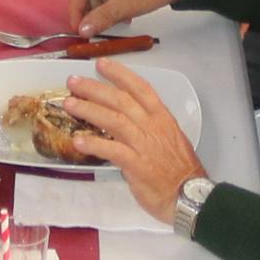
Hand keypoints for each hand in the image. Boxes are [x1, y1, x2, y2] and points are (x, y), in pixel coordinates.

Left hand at [56, 58, 202, 218]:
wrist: (189, 195)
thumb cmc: (180, 170)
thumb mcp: (170, 138)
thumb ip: (149, 127)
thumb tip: (127, 119)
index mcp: (161, 118)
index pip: (140, 88)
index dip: (120, 74)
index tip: (101, 64)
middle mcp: (152, 126)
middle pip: (120, 100)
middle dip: (95, 88)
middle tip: (73, 81)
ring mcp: (144, 145)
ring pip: (113, 120)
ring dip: (89, 110)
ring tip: (69, 104)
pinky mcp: (137, 165)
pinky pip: (112, 150)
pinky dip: (94, 144)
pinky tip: (78, 141)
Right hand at [65, 0, 186, 33]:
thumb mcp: (126, 6)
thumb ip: (102, 17)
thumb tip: (83, 29)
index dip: (75, 11)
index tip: (80, 30)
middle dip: (85, 11)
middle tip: (91, 28)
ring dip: (98, 11)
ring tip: (114, 21)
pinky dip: (107, 8)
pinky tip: (120, 16)